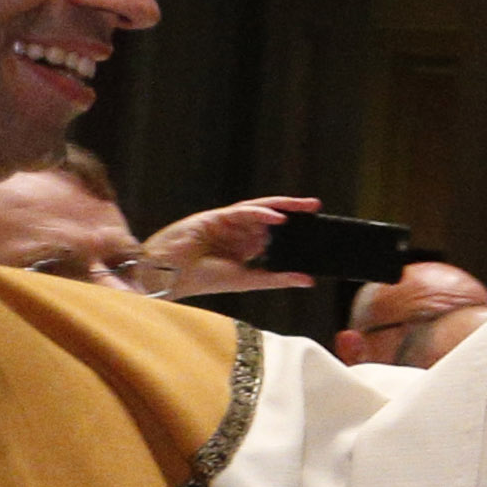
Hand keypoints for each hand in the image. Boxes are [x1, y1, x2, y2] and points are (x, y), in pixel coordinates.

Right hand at [139, 195, 318, 297]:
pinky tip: (277, 217)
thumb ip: (277, 279)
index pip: (276, 235)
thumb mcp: (247, 280)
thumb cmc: (202, 280)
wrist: (166, 276)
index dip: (296, 231)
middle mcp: (238, 233)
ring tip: (306, 206)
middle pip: (271, 219)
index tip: (320, 229)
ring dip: (282, 206)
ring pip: (259, 210)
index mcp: (245, 248)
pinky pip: (242, 212)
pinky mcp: (215, 217)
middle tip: (317, 207)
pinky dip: (260, 213)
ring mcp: (226, 223)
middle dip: (294, 212)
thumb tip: (308, 280)